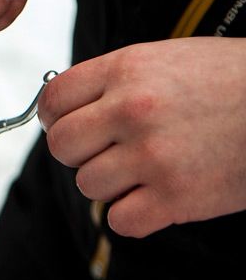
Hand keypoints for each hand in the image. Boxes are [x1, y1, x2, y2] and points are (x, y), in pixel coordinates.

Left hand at [38, 37, 245, 237]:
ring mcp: (153, 156)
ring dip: (109, 182)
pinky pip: (120, 220)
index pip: (52, 100)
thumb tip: (62, 107)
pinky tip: (155, 196)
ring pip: (88, 184)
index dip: (53, 117)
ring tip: (142, 168)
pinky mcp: (177, 198)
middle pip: (61, 147)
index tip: (64, 124)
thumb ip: (110, 81)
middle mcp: (132, 111)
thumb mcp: (162, 59)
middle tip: (105, 149)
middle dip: (77, 152)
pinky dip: (133, 214)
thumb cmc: (227, 80)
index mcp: (125, 70)